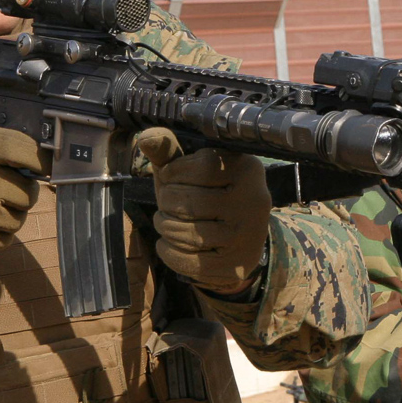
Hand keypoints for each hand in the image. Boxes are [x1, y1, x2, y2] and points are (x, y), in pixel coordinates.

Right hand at [0, 124, 42, 262]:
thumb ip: (5, 144)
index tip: (43, 167)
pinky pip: (6, 239)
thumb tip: (49, 159)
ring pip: (19, 218)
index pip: (25, 151)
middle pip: (28, 192)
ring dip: (10, 214)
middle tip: (0, 187)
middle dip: (21, 191)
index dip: (41, 162)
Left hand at [137, 128, 271, 293]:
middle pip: (191, 202)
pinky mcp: (237, 264)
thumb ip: (168, 151)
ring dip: (165, 228)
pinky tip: (169, 244)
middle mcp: (255, 201)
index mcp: (247, 168)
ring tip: (165, 222)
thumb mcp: (192, 167)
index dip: (174, 172)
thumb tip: (146, 138)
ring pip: (189, 234)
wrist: (239, 235)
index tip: (170, 177)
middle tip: (168, 204)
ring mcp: (248, 235)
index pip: (203, 166)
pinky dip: (169, 253)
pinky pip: (190, 262)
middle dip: (167, 203)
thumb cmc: (208, 193)